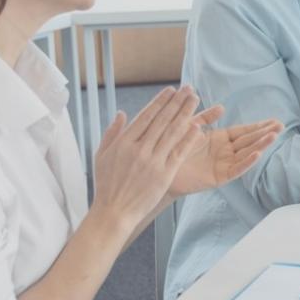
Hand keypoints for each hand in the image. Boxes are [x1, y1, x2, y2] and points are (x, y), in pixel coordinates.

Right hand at [91, 86, 206, 235]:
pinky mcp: (164, 174)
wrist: (114, 211)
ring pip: (172, 133)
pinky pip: (179, 152)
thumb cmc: (106, 184)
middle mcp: (139, 149)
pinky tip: (197, 127)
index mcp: (124, 143)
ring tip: (195, 101)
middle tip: (188, 89)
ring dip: (185, 114)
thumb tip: (122, 113)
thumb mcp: (102, 156)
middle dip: (176, 102)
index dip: (160, 102)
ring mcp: (153, 162)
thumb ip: (112, 133)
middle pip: (162, 120)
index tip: (170, 90)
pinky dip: (188, 139)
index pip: (146, 116)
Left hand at [165, 106, 282, 198]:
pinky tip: (257, 154)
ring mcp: (223, 165)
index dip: (259, 126)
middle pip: (249, 141)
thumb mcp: (190, 126)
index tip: (275, 121)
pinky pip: (235, 169)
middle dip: (265, 134)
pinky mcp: (219, 178)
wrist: (158, 167)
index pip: (244, 131)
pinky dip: (246, 162)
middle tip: (281, 126)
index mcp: (220, 139)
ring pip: (246, 154)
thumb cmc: (172, 147)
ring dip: (260, 145)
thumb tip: (222, 106)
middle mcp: (225, 152)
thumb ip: (205, 118)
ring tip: (274, 136)